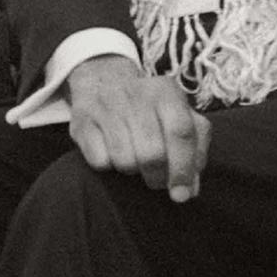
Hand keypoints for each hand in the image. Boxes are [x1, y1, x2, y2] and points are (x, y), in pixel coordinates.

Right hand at [65, 54, 210, 201]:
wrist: (103, 82)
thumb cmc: (151, 111)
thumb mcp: (180, 118)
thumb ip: (194, 151)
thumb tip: (190, 189)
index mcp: (166, 91)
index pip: (181, 132)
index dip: (183, 168)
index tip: (182, 194)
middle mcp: (135, 94)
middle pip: (152, 153)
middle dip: (157, 177)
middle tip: (157, 180)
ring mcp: (106, 106)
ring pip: (125, 160)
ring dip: (133, 171)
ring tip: (135, 162)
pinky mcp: (81, 121)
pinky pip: (100, 161)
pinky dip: (109, 166)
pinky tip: (113, 154)